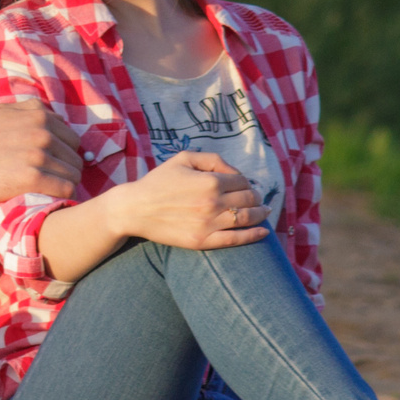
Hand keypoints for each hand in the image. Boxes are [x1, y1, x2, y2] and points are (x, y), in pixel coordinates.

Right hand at [0, 101, 84, 202]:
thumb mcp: (3, 111)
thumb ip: (29, 108)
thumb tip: (51, 114)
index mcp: (39, 115)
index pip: (73, 138)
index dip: (65, 153)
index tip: (55, 164)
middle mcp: (42, 132)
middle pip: (76, 158)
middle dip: (68, 169)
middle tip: (55, 180)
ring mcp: (38, 155)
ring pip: (74, 175)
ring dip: (67, 184)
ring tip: (54, 191)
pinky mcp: (32, 178)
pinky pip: (65, 189)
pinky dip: (64, 196)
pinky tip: (55, 199)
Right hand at [110, 152, 267, 249]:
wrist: (135, 209)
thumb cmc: (159, 181)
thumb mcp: (183, 159)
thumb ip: (212, 159)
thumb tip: (236, 172)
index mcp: (209, 181)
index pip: (242, 181)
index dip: (248, 182)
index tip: (246, 186)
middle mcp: (212, 202)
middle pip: (248, 199)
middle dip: (256, 198)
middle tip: (258, 199)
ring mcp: (208, 224)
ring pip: (246, 219)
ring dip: (260, 214)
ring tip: (264, 212)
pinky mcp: (203, 241)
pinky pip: (236, 239)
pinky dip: (254, 236)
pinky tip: (263, 232)